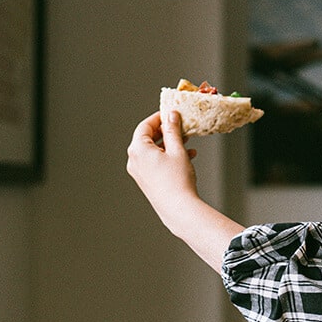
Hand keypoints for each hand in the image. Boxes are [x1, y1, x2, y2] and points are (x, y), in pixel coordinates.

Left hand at [126, 110, 199, 234]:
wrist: (178, 208)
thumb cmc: (177, 180)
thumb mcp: (177, 150)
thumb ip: (173, 130)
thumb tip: (171, 116)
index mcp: (138, 149)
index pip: (145, 126)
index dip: (159, 117)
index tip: (170, 114)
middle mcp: (134, 160)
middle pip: (148, 138)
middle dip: (166, 131)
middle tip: (180, 126)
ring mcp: (139, 172)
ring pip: (153, 150)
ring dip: (169, 144)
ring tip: (186, 142)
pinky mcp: (146, 180)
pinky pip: (155, 162)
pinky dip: (168, 156)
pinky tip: (186, 156)